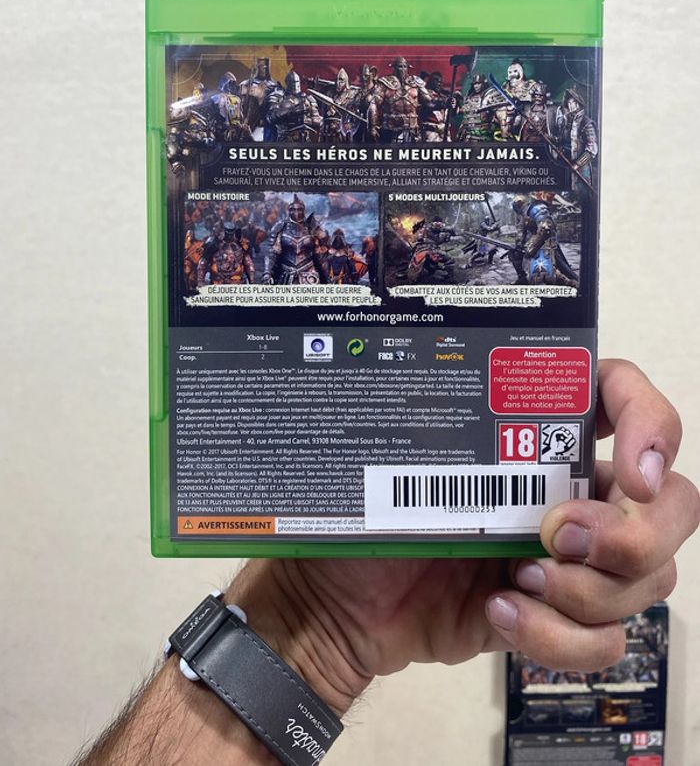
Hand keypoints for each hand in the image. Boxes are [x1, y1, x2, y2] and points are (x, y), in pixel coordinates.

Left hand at [229, 360, 698, 715]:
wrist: (337, 601)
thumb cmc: (364, 511)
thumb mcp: (401, 450)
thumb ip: (448, 422)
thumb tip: (487, 400)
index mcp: (535, 433)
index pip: (624, 397)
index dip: (654, 422)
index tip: (634, 468)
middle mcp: (567, 490)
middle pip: (671, 503)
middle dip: (635, 532)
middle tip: (558, 537)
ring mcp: (568, 558)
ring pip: (649, 578)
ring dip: (590, 591)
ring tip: (517, 581)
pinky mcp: (555, 617)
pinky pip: (605, 640)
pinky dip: (559, 637)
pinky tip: (499, 614)